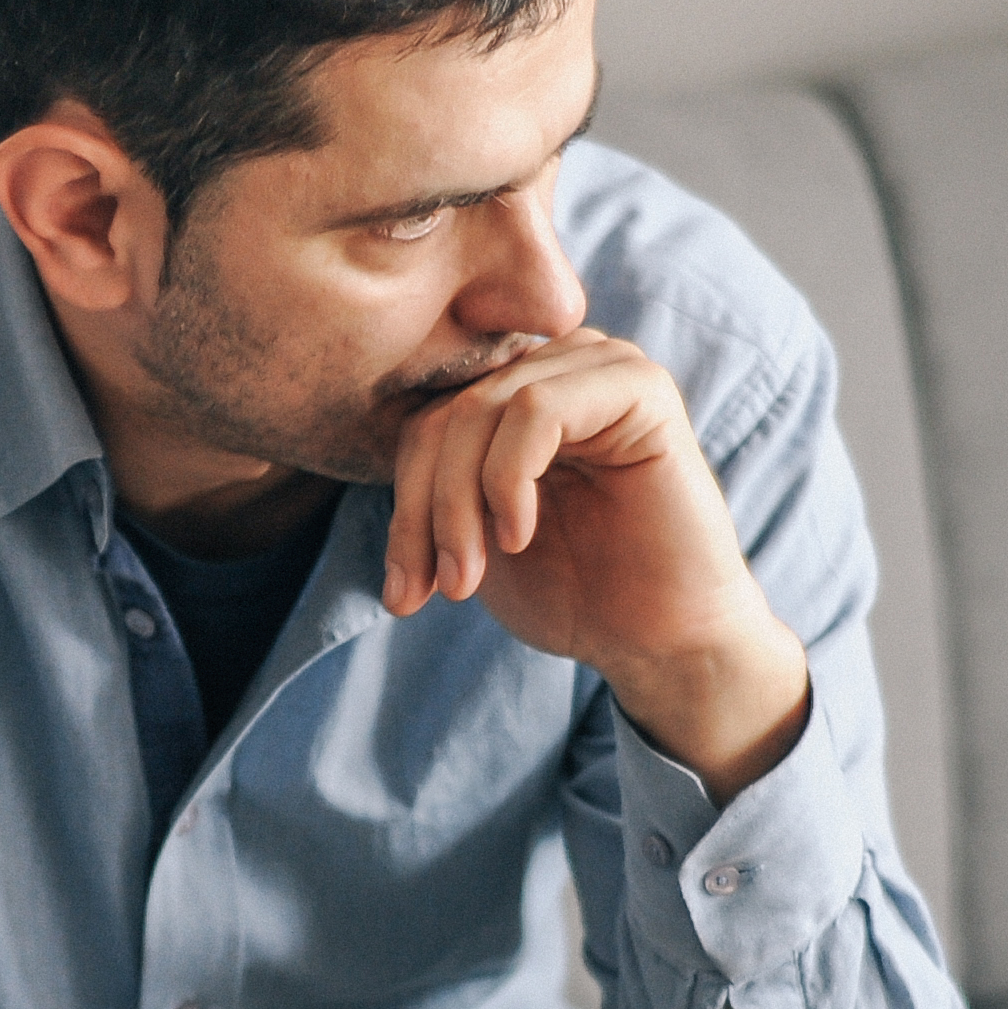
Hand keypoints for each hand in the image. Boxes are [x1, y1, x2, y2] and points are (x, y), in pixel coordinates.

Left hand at [384, 329, 811, 800]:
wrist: (662, 642)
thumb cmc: (576, 592)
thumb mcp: (474, 540)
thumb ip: (430, 488)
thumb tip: (345, 458)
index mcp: (518, 394)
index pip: (426, 422)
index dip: (403, 506)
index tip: (403, 592)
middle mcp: (559, 366)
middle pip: (446, 412)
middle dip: (424, 511)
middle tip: (436, 588)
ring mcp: (601, 367)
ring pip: (481, 408)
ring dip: (459, 505)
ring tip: (470, 577)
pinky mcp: (641, 388)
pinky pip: (537, 410)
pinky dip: (509, 479)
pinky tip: (521, 536)